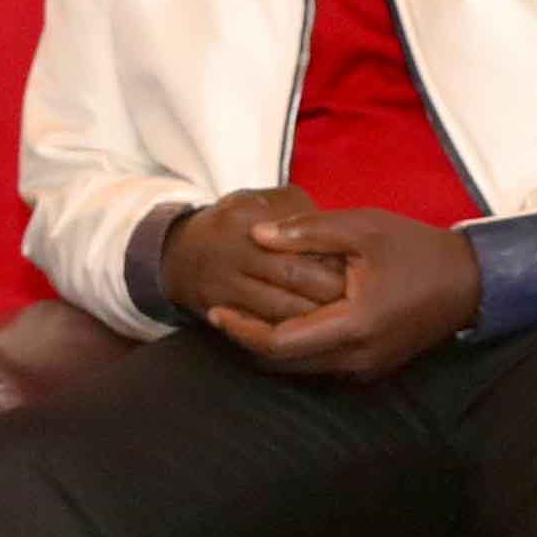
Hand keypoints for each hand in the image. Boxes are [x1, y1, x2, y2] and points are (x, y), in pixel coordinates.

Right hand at [160, 190, 354, 328]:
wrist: (178, 253)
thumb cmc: (238, 225)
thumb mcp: (266, 202)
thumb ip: (304, 216)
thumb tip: (340, 241)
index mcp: (251, 217)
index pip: (306, 241)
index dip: (337, 258)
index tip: (357, 266)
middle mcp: (236, 250)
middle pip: (298, 279)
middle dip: (333, 292)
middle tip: (357, 297)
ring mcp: (224, 283)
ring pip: (283, 312)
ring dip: (316, 317)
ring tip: (341, 316)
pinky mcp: (217, 310)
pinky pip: (262, 331)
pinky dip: (291, 333)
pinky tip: (311, 331)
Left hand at [212, 208, 478, 382]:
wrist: (469, 280)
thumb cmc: (415, 248)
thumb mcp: (361, 228)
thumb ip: (307, 232)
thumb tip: (256, 236)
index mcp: (355, 324)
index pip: (281, 343)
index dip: (242, 330)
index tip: (215, 310)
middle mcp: (358, 357)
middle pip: (285, 362)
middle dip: (248, 340)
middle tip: (219, 313)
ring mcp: (367, 368)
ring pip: (301, 367)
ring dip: (269, 345)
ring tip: (240, 315)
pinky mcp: (372, 366)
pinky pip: (321, 364)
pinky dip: (295, 347)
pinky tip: (279, 320)